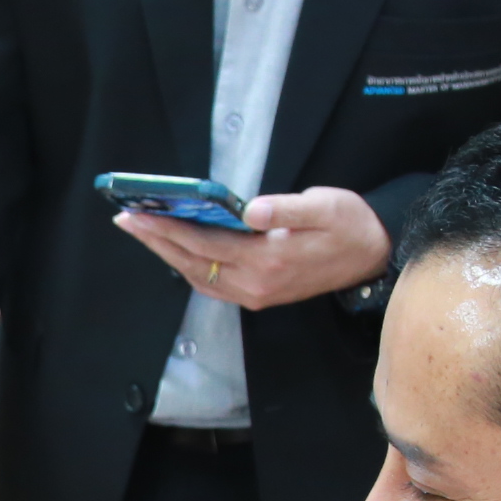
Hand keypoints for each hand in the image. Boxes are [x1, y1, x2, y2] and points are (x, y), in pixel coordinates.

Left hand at [114, 185, 389, 309]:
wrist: (374, 257)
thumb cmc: (349, 225)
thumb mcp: (326, 206)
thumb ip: (286, 208)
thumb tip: (249, 209)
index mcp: (269, 259)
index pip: (206, 243)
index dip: (169, 228)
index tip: (139, 214)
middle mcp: (257, 283)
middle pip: (193, 263)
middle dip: (156, 240)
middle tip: (126, 219)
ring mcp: (256, 293)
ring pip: (198, 276)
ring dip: (168, 254)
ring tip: (143, 230)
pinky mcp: (259, 294)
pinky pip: (212, 283)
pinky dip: (188, 266)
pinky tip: (175, 249)